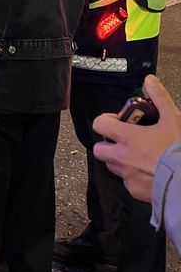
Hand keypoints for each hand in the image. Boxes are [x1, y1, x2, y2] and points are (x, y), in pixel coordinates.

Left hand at [93, 75, 180, 202]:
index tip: (116, 122)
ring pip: (111, 166)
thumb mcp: (173, 119)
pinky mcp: (134, 191)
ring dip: (119, 160)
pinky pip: (127, 182)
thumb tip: (149, 80)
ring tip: (138, 156)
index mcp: (127, 137)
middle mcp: (121, 157)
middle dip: (107, 144)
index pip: (99, 124)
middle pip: (99, 149)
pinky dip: (133, 177)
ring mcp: (126, 175)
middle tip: (123, 141)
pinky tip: (148, 173)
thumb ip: (159, 98)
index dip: (105, 121)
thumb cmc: (179, 151)